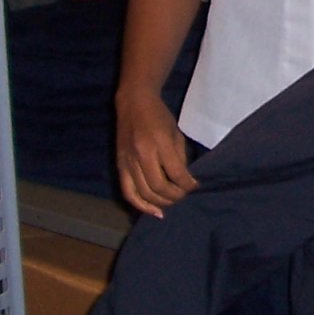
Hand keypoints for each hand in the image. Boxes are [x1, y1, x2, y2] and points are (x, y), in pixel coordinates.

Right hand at [115, 90, 199, 217]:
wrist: (133, 102)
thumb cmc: (159, 116)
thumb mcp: (176, 133)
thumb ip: (179, 158)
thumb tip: (185, 181)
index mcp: (159, 142)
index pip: (175, 173)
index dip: (187, 184)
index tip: (194, 186)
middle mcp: (142, 154)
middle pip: (159, 187)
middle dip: (175, 196)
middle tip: (183, 194)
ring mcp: (128, 161)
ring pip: (144, 193)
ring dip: (160, 202)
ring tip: (171, 202)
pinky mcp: (119, 166)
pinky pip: (128, 192)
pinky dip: (141, 206)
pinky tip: (154, 212)